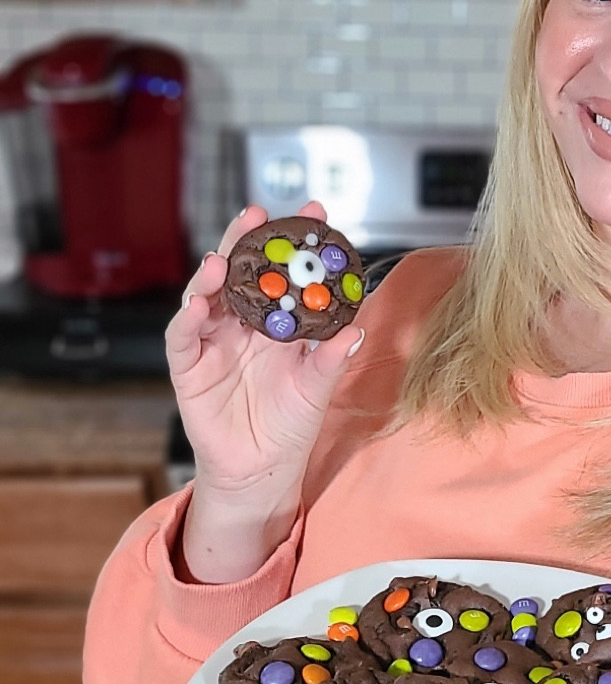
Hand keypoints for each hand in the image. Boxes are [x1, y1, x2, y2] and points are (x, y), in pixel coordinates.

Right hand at [166, 203, 364, 579]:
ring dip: (209, 275)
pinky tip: (196, 304)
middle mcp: (241, 324)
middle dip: (245, 241)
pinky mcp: (189, 367)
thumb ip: (330, 360)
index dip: (293, 244)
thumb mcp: (317, 389)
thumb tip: (355, 330)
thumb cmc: (290, 425)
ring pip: (205, 296)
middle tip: (257, 214)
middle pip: (238, 272)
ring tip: (220, 258)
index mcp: (274, 322)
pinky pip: (182, 338)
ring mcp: (212, 341)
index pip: (282, 273)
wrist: (262, 469)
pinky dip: (186, 320)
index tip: (313, 214)